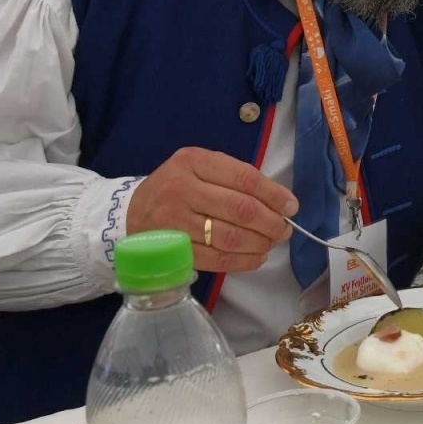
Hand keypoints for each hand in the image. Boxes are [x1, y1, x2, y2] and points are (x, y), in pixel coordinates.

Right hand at [128, 147, 296, 272]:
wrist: (131, 211)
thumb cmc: (177, 187)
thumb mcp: (200, 167)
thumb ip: (235, 178)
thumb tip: (281, 202)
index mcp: (193, 162)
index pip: (244, 178)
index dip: (273, 194)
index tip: (291, 206)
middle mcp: (182, 189)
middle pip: (240, 209)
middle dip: (271, 222)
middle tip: (284, 230)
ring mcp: (174, 222)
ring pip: (230, 237)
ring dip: (260, 243)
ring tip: (271, 243)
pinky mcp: (172, 250)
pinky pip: (216, 259)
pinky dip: (243, 261)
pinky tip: (256, 257)